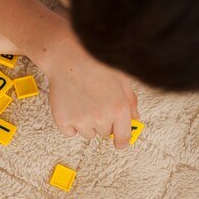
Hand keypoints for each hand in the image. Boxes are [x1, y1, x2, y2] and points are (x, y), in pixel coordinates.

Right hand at [35, 19, 138, 147]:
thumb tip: (134, 118)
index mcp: (119, 109)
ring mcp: (81, 121)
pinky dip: (70, 124)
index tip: (118, 141)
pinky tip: (71, 107)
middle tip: (95, 103)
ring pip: (87, 134)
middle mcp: (101, 118)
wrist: (68, 57)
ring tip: (82, 102)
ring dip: (86, 123)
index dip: (121, 140)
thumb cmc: (96, 64)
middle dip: (102, 122)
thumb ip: (130, 101)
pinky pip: (70, 133)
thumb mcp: (121, 79)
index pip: (123, 138)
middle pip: (104, 134)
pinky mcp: (64, 121)